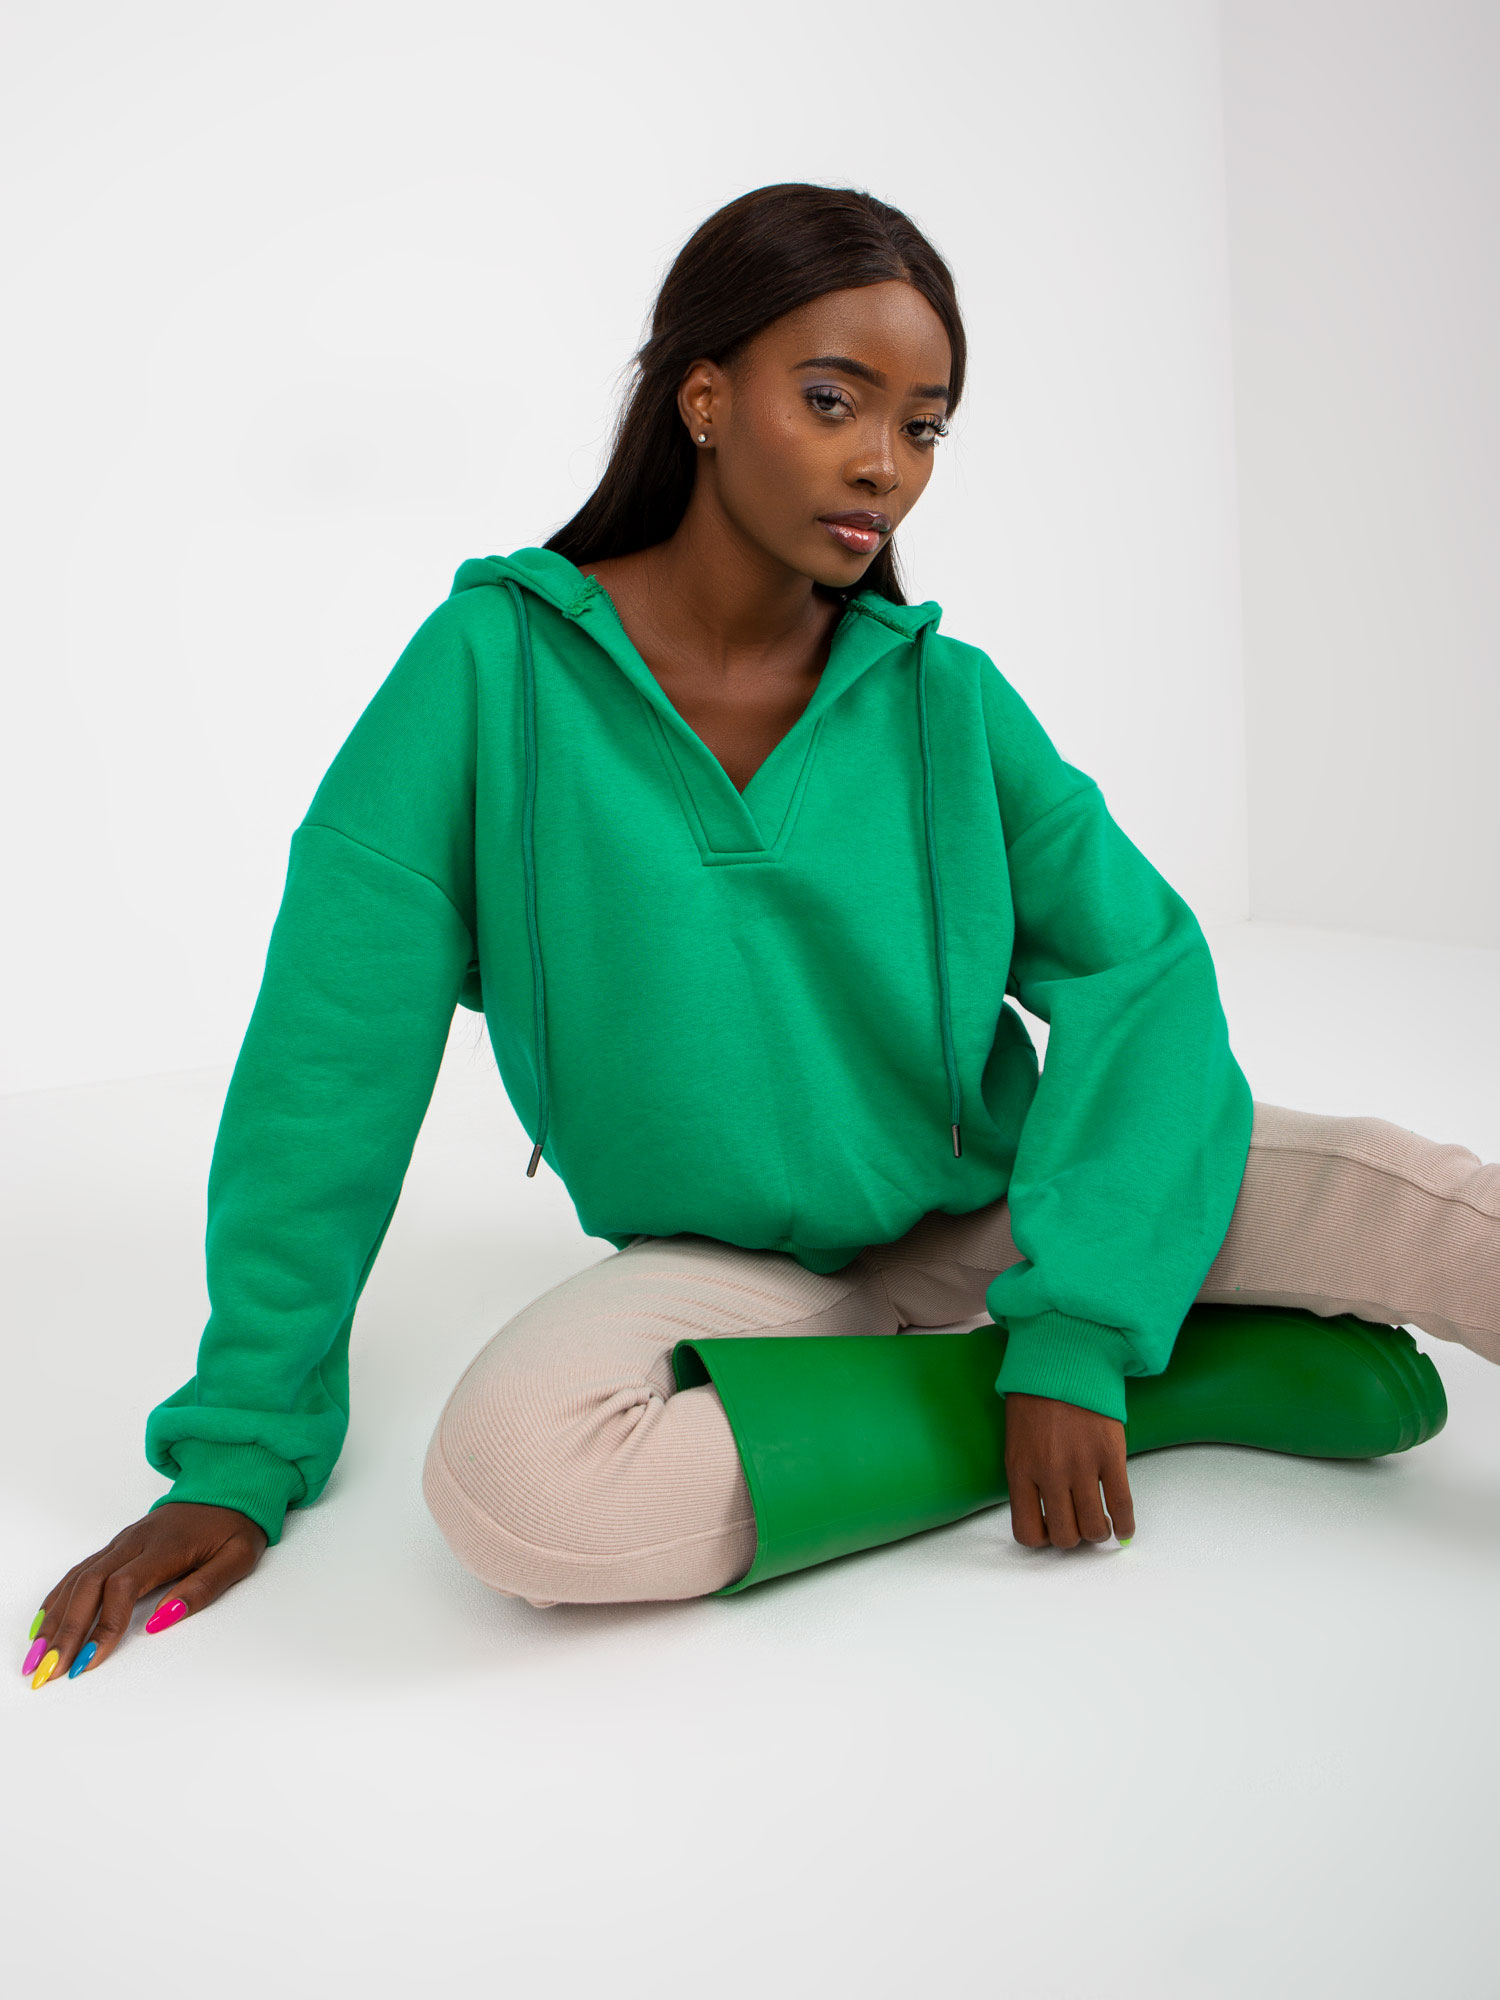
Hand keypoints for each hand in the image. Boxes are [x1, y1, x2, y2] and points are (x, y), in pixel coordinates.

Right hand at [25, 1502, 268, 1685]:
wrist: (229, 1485)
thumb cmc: (234, 1525)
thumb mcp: (238, 1557)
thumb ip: (204, 1588)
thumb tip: (162, 1621)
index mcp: (165, 1545)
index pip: (122, 1585)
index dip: (103, 1625)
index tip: (89, 1660)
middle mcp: (135, 1541)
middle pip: (89, 1585)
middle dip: (65, 1631)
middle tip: (49, 1671)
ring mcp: (122, 1541)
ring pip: (78, 1579)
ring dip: (55, 1619)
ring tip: (38, 1657)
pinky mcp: (118, 1545)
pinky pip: (80, 1570)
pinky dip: (58, 1598)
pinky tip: (44, 1623)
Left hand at [1003, 1392, 1134, 1548]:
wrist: (1064, 1361)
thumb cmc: (1035, 1399)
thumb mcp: (1017, 1441)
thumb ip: (1027, 1478)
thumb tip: (1043, 1513)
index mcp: (1020, 1470)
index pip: (1027, 1531)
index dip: (1041, 1539)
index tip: (1049, 1531)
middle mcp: (1049, 1474)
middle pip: (1064, 1536)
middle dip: (1072, 1539)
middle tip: (1076, 1526)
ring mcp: (1081, 1466)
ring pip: (1092, 1528)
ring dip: (1097, 1533)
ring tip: (1099, 1524)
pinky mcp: (1110, 1456)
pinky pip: (1121, 1505)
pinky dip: (1125, 1525)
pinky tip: (1125, 1529)